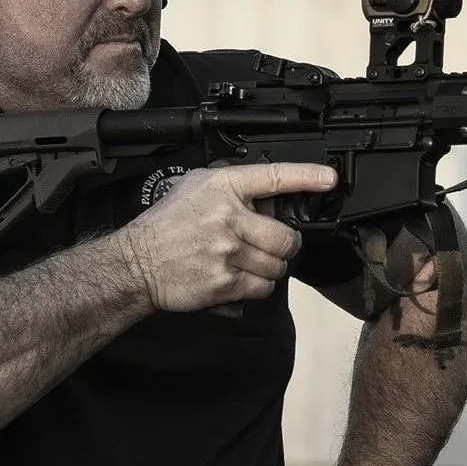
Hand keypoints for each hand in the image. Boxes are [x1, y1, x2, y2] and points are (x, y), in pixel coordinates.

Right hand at [114, 162, 338, 313]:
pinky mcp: (225, 282)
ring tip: (248, 263)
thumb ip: (232, 186)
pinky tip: (238, 279)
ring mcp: (227, 252)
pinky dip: (257, 287)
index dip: (306, 177)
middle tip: (275, 245)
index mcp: (222, 188)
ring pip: (277, 266)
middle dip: (286, 245)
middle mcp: (228, 217)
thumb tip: (267, 194)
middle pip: (286, 237)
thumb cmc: (167, 225)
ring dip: (270, 268)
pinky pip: (262, 288)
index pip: (273, 177)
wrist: (138, 263)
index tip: (329, 179)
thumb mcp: (195, 187)